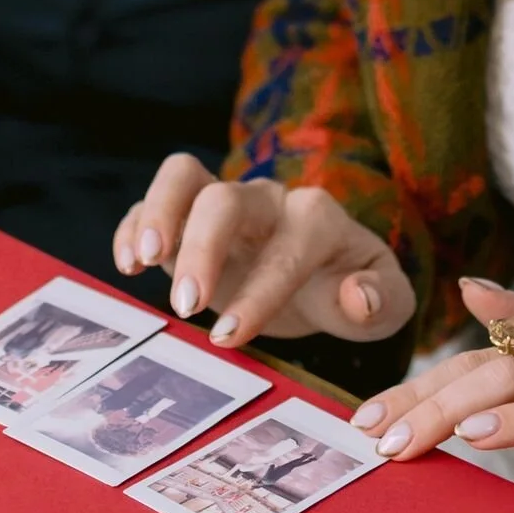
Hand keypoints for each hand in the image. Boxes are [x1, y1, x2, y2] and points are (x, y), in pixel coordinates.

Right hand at [112, 157, 414, 348]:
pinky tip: (126, 263)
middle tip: (186, 307)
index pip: (289, 245)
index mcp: (318, 219)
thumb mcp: (386, 304)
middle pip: (226, 199)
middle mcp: (268, 202)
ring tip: (143, 260)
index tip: (230, 336)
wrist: (325, 276)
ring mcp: (223, 204)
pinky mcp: (186, 218)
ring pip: (183, 176)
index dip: (260, 289)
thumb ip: (383, 300)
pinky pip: (153, 202)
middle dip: (203, 248)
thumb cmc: (351, 290)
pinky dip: (134, 225)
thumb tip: (358, 296)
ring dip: (158, 213)